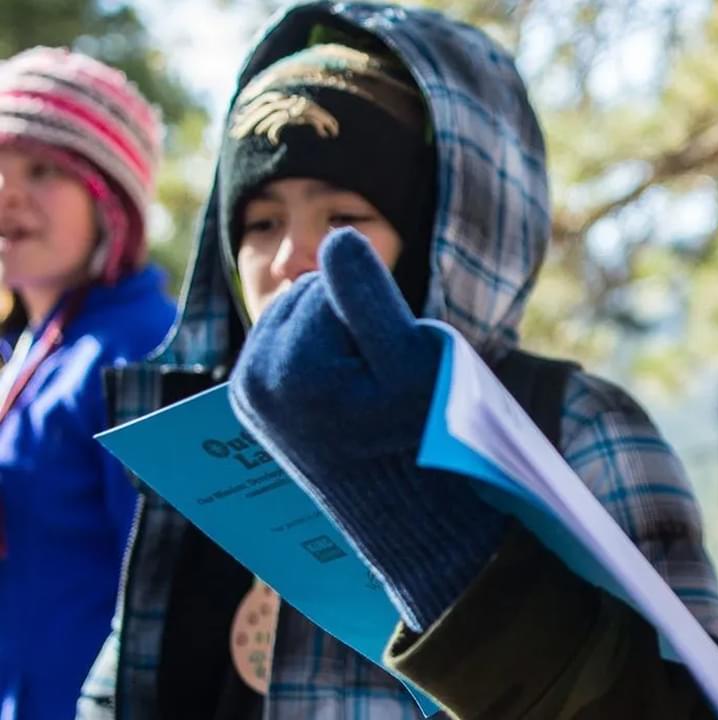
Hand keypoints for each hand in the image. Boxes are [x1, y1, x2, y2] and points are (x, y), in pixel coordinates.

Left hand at [230, 227, 439, 464]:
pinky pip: (283, 344)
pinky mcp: (249, 402)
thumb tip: (336, 235)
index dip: (377, 312)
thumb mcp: (409, 361)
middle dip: (348, 321)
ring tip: (360, 389)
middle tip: (378, 379)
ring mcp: (247, 392)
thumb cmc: (421, 434)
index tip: (390, 365)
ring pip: (296, 317)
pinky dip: (314, 355)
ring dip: (333, 337)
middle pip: (308, 298)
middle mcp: (254, 378)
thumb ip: (369, 296)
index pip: (336, 283)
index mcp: (291, 366)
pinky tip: (338, 391)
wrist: (405, 511)